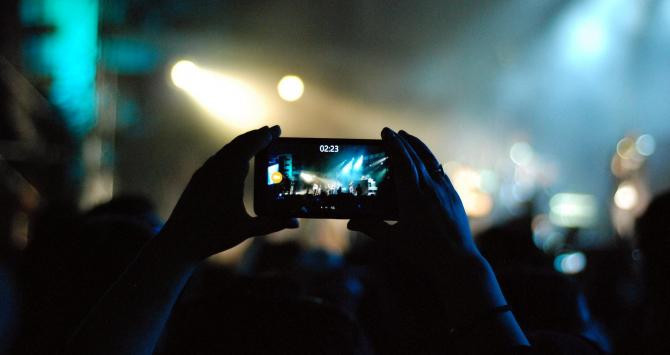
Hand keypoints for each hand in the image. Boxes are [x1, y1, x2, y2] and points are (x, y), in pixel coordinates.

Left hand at [159, 125, 297, 262]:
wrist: (178, 241)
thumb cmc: (212, 235)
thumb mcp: (246, 230)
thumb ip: (272, 224)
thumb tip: (295, 222)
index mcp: (229, 176)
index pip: (249, 148)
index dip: (264, 137)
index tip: (276, 130)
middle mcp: (215, 169)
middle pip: (238, 144)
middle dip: (256, 136)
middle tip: (271, 131)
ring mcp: (205, 172)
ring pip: (227, 150)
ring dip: (243, 143)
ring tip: (257, 141)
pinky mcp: (198, 178)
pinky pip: (217, 158)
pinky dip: (231, 152)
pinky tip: (235, 158)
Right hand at [348, 128, 502, 322]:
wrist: (458, 261)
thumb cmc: (423, 252)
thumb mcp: (394, 240)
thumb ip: (372, 228)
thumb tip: (351, 222)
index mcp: (413, 196)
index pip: (403, 161)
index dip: (394, 144)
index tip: (386, 132)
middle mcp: (430, 188)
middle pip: (416, 157)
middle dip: (403, 142)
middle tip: (393, 132)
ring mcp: (445, 191)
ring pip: (431, 161)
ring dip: (418, 148)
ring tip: (409, 138)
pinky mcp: (454, 197)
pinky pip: (441, 172)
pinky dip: (431, 162)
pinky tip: (427, 162)